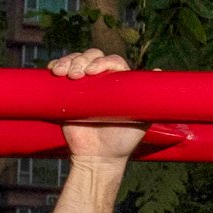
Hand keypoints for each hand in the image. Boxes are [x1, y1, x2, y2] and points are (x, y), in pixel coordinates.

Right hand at [47, 45, 144, 162]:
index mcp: (119, 82)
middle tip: (77, 75)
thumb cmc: (123, 139)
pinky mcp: (65, 92)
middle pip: (91, 56)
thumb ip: (151, 99)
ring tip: (62, 73)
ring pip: (75, 60)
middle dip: (82, 60)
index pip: (113, 61)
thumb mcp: (142, 119)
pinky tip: (53, 70)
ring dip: (67, 61)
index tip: (94, 72)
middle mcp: (101, 79)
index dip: (103, 62)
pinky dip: (55, 65)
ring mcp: (82, 84)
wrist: (99, 156)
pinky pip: (59, 72)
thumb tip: (160, 71)